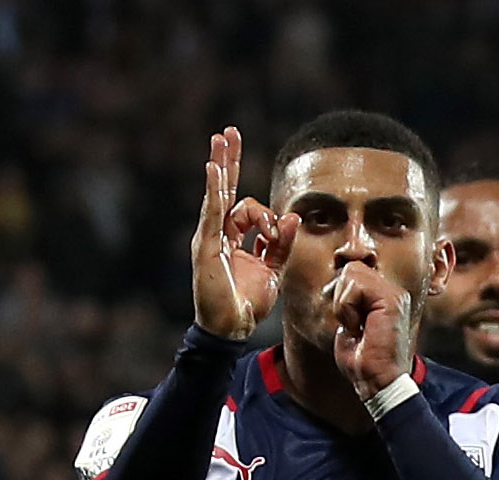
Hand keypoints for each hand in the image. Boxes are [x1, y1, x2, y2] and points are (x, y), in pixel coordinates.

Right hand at [190, 128, 290, 338]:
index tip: (275, 232)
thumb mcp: (272, 270)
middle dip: (228, 161)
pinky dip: (214, 191)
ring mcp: (209, 237)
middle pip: (223, 189)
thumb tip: (293, 217)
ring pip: (218, 195)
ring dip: (221, 165)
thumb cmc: (248, 303)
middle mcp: (217, 233)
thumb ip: (281, 244)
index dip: (264, 214)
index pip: (244, 209)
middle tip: (229, 133)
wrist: (232, 327)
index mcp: (231, 238)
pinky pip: (212, 212)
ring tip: (221, 140)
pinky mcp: (205, 245)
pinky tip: (214, 168)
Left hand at [323, 255, 416, 398]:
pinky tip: (360, 328)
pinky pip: (356, 287)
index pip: (353, 271)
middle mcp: (393, 292)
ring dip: (344, 305)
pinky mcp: (392, 300)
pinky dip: (348, 309)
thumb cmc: (362, 360)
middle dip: (342, 298)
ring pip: (352, 273)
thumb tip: (337, 281)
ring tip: (358, 327)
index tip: (352, 324)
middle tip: (354, 326)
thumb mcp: (349, 323)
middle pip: (351, 268)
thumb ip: (347, 300)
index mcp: (385, 296)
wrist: (377, 382)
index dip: (342, 296)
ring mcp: (395, 294)